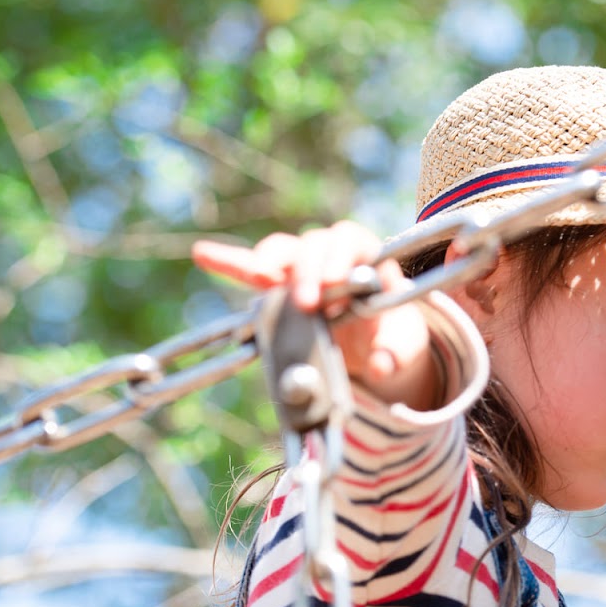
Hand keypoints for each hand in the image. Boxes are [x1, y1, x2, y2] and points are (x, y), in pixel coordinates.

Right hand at [192, 223, 438, 407]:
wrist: (374, 342)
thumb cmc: (390, 333)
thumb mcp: (402, 345)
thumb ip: (395, 354)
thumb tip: (381, 366)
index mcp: (366, 257)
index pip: (351, 240)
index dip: (341, 256)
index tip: (334, 282)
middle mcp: (331, 254)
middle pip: (313, 245)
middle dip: (307, 270)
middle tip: (306, 302)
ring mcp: (302, 266)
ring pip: (281, 251)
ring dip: (268, 261)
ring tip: (260, 277)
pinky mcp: (279, 285)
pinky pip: (248, 268)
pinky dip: (227, 261)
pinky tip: (203, 253)